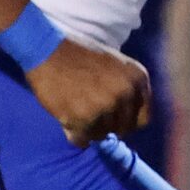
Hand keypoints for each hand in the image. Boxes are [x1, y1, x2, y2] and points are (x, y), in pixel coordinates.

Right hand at [26, 38, 150, 147]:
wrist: (46, 49)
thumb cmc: (79, 55)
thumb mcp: (116, 64)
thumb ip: (126, 89)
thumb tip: (128, 121)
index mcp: (138, 78)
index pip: (144, 118)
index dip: (128, 122)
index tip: (115, 120)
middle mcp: (126, 93)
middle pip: (123, 129)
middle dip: (108, 126)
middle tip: (91, 117)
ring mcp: (106, 106)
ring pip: (102, 135)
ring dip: (90, 130)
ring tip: (77, 113)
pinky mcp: (83, 118)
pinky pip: (83, 140)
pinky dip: (75, 136)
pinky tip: (68, 122)